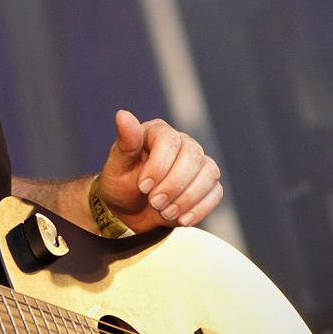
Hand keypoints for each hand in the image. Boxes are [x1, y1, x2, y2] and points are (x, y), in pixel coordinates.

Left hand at [97, 110, 222, 232]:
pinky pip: (216, 192)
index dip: (159, 166)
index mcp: (158, 132)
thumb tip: (122, 114)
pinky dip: (200, 209)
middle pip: (194, 156)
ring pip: (209, 174)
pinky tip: (181, 219)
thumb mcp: (116, 166)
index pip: (169, 141)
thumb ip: (125, 143)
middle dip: (174, 185)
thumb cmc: (120, 184)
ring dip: (187, 199)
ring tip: (165, 212)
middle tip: (154, 203)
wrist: (128, 211)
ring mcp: (197, 163)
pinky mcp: (206, 183)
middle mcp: (182, 142)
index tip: (142, 187)